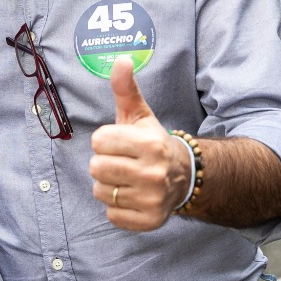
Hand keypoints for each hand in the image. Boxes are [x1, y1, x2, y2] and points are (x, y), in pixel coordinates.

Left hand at [89, 59, 188, 230]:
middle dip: (104, 163)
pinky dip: (117, 208)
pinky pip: (111, 215)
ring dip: (109, 185)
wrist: (184, 175)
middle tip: (122, 162)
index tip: (120, 142)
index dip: (105, 140)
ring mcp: (153, 199)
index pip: (98, 141)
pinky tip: (132, 196)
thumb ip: (125, 88)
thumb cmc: (151, 142)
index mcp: (149, 143)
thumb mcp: (139, 114)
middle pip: (96, 168)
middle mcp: (153, 172)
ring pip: (101, 192)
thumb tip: (121, 59)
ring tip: (127, 179)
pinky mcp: (150, 220)